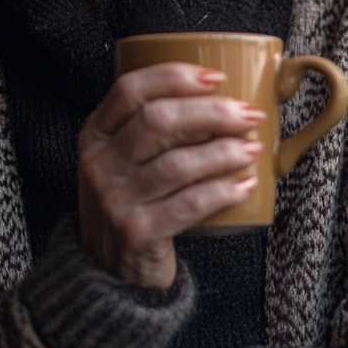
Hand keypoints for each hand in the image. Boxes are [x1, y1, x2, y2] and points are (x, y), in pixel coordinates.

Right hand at [78, 63, 264, 288]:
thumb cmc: (130, 202)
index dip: (174, 76)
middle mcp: (98, 164)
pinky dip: (222, 191)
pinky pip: (188, 204)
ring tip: (252, 148)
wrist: (109, 272)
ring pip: (177, 163)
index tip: (216, 78)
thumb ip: (150, 127)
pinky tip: (246, 184)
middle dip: (211, 112)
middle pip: (158, 121)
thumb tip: (220, 94)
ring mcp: (114, 200)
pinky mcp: (135, 232)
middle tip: (248, 114)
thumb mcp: (122, 159)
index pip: (129, 90)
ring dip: (223, 151)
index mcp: (94, 134)